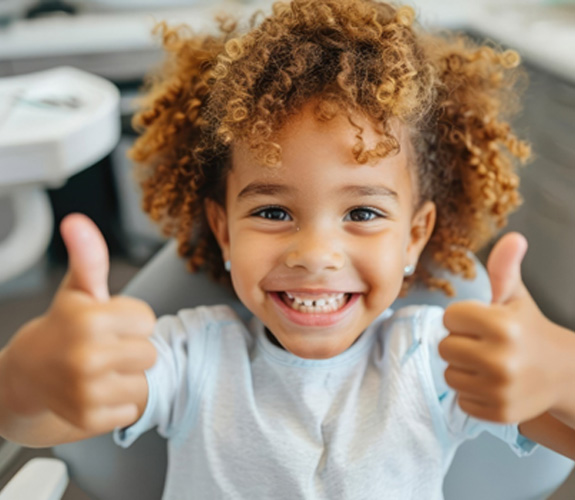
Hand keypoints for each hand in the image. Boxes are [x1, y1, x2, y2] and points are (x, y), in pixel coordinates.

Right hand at [1, 214, 156, 433]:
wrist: (26, 374)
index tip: (108, 323)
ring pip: (143, 381)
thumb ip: (89, 256)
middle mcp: (87, 356)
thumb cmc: (62, 327)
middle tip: (103, 347)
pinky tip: (95, 391)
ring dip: (126, 376)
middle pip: (150, 352)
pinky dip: (117, 403)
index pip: (148, 320)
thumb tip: (78, 222)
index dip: (131, 320)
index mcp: (90, 319)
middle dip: (131, 348)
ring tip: (100, 369)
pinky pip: (130, 408)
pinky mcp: (89, 418)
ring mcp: (87, 391)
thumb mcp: (78, 289)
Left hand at [438, 232, 563, 423]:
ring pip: (449, 374)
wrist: (563, 373)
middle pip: (445, 347)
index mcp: (502, 324)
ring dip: (463, 369)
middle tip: (484, 344)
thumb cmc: (529, 329)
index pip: (449, 317)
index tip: (481, 322)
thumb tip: (513, 237)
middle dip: (461, 343)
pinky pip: (461, 399)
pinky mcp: (498, 413)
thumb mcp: (516, 297)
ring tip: (488, 364)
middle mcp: (501, 358)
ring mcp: (500, 389)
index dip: (462, 318)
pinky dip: (472, 393)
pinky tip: (493, 384)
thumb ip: (504, 268)